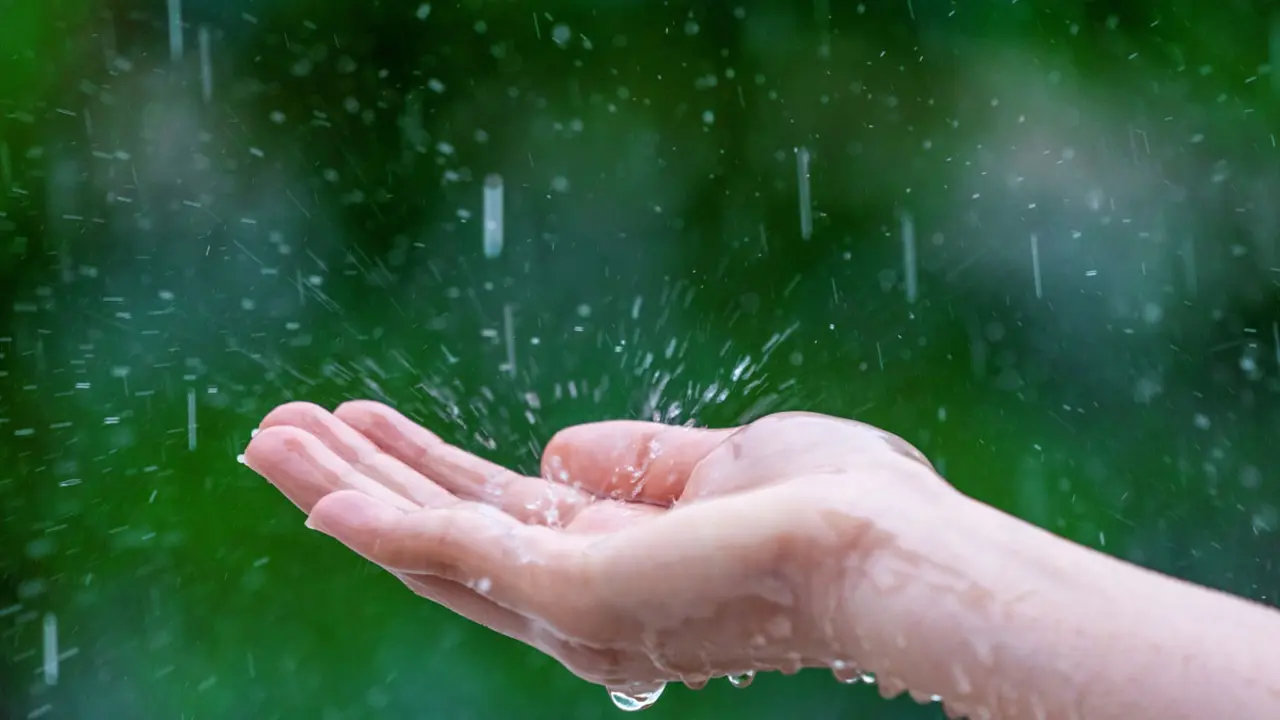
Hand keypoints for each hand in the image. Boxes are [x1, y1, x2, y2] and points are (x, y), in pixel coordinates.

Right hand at [243, 400, 950, 698]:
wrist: (887, 544)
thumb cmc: (831, 503)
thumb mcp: (715, 462)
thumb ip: (633, 461)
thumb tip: (557, 446)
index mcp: (615, 560)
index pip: (492, 513)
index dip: (421, 466)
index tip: (362, 420)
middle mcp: (580, 597)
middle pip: (440, 535)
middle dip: (356, 481)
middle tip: (275, 432)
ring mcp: (572, 605)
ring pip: (428, 546)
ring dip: (343, 492)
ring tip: (268, 440)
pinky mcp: (572, 594)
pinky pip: (454, 557)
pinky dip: (381, 525)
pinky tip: (321, 492)